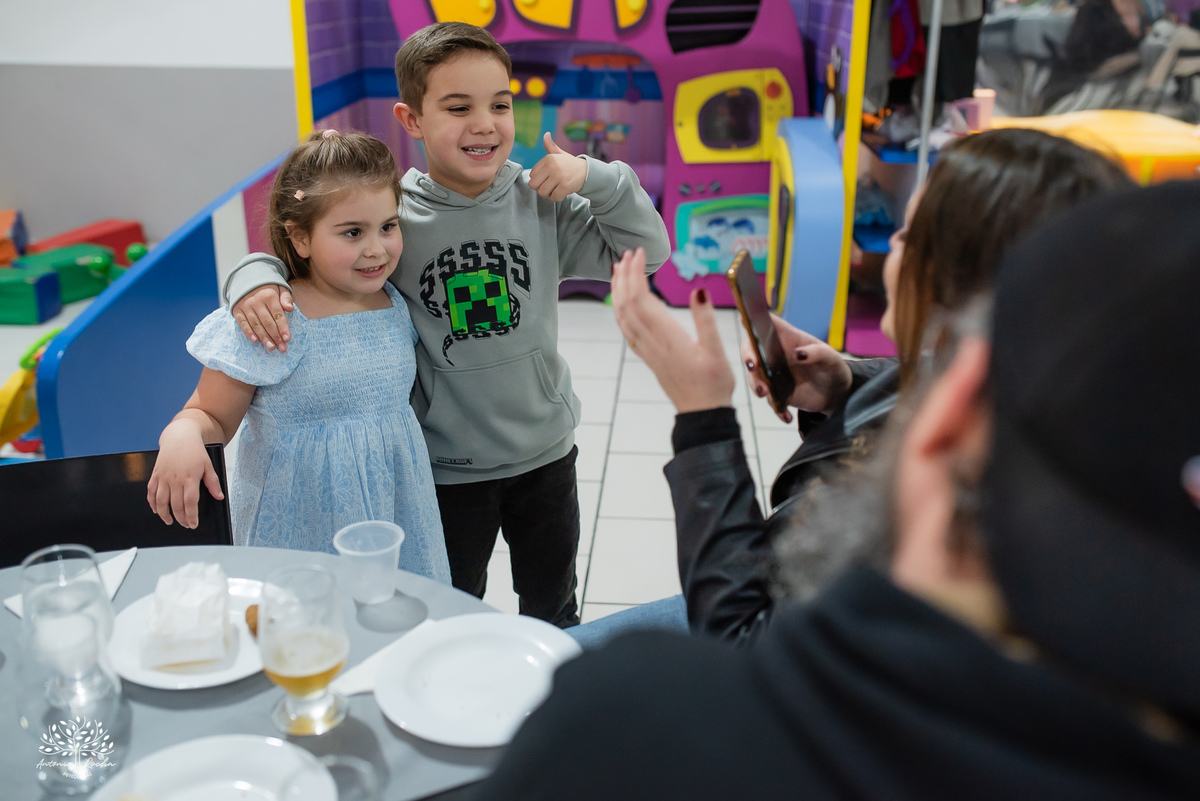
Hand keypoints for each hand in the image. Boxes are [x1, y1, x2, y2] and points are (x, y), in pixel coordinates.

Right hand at [147, 421, 224, 528]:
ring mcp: (163, 477)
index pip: (190, 502)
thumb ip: (213, 483)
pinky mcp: (155, 475)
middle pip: (176, 505)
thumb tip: (219, 497)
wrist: (179, 437)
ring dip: (164, 514)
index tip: (193, 524)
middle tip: (186, 525)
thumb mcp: (209, 466)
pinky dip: (152, 503)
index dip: (192, 516)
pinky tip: (156, 509)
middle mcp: (175, 479)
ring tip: (170, 521)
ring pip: (161, 501)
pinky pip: (151, 492)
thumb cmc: (195, 451)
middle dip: (181, 518)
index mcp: (190, 478)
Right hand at [233, 285, 293, 351]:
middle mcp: (256, 301)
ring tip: (271, 347)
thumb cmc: (268, 288)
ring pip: (256, 324)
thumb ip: (286, 298)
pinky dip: (248, 332)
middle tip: (281, 348)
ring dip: (264, 337)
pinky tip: (255, 340)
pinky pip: (242, 323)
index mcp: (269, 296)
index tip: (287, 339)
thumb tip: (290, 308)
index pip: (278, 315)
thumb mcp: (280, 288)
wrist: (247, 280)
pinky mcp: (237, 311)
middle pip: (267, 322)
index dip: (283, 327)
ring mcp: (245, 306)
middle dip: (275, 336)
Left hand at [528, 133, 587, 201]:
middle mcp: (552, 166)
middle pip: (534, 185)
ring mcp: (559, 176)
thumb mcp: (560, 154)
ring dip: (549, 194)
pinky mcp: (565, 186)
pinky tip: (562, 192)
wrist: (588, 171)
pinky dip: (557, 197)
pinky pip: (554, 197)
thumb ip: (550, 146)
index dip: (538, 180)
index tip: (546, 178)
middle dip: (540, 188)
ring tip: (556, 189)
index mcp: (548, 159)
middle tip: (549, 186)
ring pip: (542, 192)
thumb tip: (546, 134)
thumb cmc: (571, 164)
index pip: (532, 175)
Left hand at [611, 248, 735, 412]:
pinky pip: (626, 329)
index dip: (636, 274)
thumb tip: (698, 290)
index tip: (638, 254)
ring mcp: (646, 350)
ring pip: (623, 316)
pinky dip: (620, 310)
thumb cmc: (713, 384)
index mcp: (667, 337)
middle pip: (627, 304)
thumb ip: (706, 319)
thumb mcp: (717, 350)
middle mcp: (651, 342)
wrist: (701, 414)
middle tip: (627, 254)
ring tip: (619, 271)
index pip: (641, 298)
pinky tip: (623, 302)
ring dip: (618, 291)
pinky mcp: (647, 356)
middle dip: (623, 276)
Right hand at [740, 315, 852, 420]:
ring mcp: (773, 375)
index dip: (754, 319)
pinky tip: (787, 417)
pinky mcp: (776, 394)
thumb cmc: (832, 367)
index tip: (743, 317)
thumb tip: (799, 354)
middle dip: (748, 357)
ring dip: (756, 385)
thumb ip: (818, 353)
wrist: (835, 393)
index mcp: (787, 339)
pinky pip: (771, 402)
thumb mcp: (832, 358)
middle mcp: (774, 354)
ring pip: (755, 378)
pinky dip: (777, 409)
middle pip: (752, 351)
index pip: (767, 325)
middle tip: (753, 365)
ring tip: (765, 393)